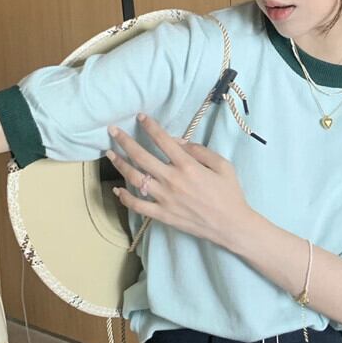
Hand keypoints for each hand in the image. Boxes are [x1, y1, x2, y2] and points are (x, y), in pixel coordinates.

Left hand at [106, 113, 251, 248]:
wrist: (231, 225)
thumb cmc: (230, 194)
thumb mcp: (223, 165)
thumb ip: (200, 151)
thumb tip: (178, 142)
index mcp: (188, 166)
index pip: (163, 141)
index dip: (150, 126)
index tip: (140, 117)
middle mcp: (172, 180)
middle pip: (141, 156)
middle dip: (125, 141)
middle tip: (112, 131)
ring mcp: (165, 198)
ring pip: (134, 178)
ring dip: (120, 164)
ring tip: (110, 154)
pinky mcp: (162, 214)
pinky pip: (138, 205)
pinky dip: (124, 197)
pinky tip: (117, 189)